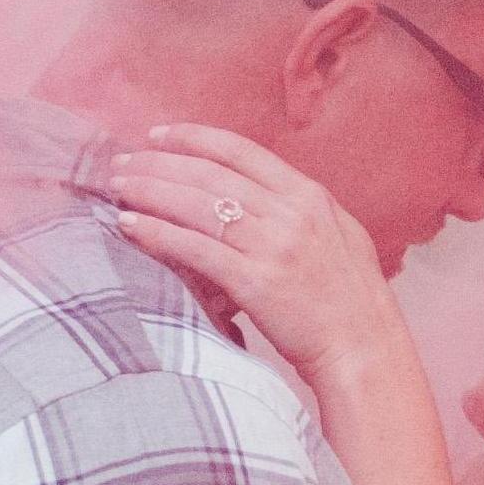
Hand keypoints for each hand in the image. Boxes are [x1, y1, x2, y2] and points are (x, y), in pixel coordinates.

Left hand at [108, 124, 408, 390]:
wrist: (365, 349)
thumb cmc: (351, 299)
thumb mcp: (338, 235)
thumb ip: (299, 210)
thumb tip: (259, 194)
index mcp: (308, 195)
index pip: (240, 151)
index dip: (194, 138)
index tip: (159, 135)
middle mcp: (290, 212)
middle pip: (210, 175)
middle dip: (159, 164)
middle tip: (121, 163)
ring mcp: (273, 246)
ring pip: (198, 205)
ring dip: (151, 192)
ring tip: (118, 188)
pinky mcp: (256, 283)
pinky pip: (196, 249)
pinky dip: (158, 233)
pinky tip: (131, 226)